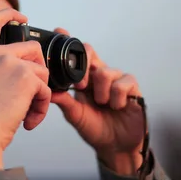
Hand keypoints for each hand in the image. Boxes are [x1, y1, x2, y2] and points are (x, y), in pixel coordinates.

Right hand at [0, 9, 52, 169]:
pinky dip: (42, 108)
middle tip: (33, 93)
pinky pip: (46, 90)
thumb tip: (22, 75)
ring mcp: (11, 62)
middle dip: (39, 70)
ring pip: (42, 71)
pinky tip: (28, 122)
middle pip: (32, 48)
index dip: (9, 15)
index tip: (23, 18)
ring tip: (27, 115)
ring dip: (40, 95)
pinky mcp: (27, 77)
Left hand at [51, 28, 144, 174]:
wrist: (115, 147)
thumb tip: (48, 90)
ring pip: (106, 71)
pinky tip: (116, 107)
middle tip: (80, 86)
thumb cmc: (95, 128)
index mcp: (84, 78)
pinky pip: (123, 83)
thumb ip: (64, 101)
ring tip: (101, 104)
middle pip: (91, 51)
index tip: (60, 32)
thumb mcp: (75, 115)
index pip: (76, 54)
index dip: (69, 42)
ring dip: (100, 91)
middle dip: (83, 65)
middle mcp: (99, 75)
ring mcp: (117, 80)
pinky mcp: (133, 89)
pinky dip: (116, 96)